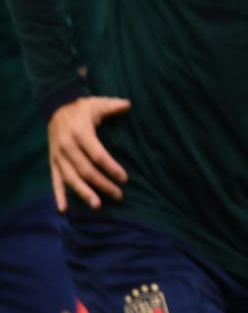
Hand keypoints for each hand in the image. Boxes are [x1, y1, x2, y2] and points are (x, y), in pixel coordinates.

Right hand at [47, 96, 131, 210]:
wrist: (56, 107)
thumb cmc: (82, 107)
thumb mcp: (98, 103)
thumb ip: (114, 106)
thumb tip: (129, 105)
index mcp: (81, 134)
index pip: (98, 156)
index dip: (111, 168)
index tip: (124, 179)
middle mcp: (68, 147)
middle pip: (86, 170)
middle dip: (103, 184)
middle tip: (118, 195)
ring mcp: (59, 156)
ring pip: (71, 178)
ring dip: (84, 193)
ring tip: (97, 205)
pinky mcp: (53, 161)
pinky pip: (55, 180)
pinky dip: (59, 195)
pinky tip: (64, 209)